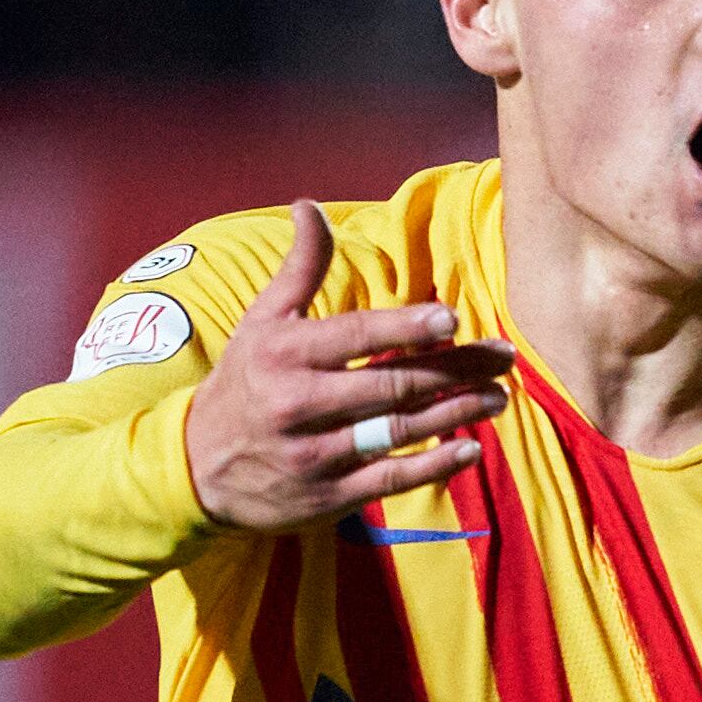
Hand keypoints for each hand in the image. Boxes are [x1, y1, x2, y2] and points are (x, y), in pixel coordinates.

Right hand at [183, 199, 514, 530]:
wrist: (197, 467)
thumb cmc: (243, 382)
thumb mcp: (261, 322)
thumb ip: (299, 269)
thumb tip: (309, 205)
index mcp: (285, 354)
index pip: (356, 336)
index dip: (405, 327)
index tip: (452, 317)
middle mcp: (299, 404)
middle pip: (392, 384)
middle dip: (455, 369)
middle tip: (504, 357)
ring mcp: (316, 454)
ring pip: (399, 431)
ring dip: (457, 413)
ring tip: (498, 396)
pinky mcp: (329, 496)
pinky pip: (391, 479)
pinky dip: (434, 465)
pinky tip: (470, 448)